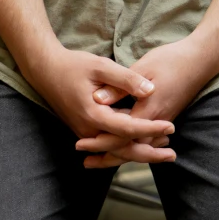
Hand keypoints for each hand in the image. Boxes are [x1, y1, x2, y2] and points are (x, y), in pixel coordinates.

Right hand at [28, 46, 176, 168]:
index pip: (127, 129)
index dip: (150, 128)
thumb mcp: (101, 66)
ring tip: (164, 149)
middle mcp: (88, 130)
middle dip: (149, 153)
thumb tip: (150, 90)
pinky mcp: (86, 130)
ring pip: (116, 149)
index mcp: (93, 114)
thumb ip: (126, 79)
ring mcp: (86, 133)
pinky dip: (127, 145)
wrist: (46, 71)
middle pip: (122, 149)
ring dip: (140, 150)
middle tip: (172, 154)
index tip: (170, 126)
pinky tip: (144, 142)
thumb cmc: (73, 65)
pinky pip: (109, 143)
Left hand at [81, 34, 218, 168]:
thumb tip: (97, 99)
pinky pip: (147, 139)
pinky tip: (123, 145)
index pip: (121, 135)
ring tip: (100, 159)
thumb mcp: (143, 67)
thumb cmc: (171, 59)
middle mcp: (157, 121)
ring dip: (120, 154)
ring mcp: (163, 120)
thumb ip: (121, 86)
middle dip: (108, 157)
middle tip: (86, 162)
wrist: (200, 60)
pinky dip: (133, 146)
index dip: (100, 142)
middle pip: (130, 148)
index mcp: (149, 109)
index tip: (81, 144)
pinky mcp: (166, 116)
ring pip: (139, 146)